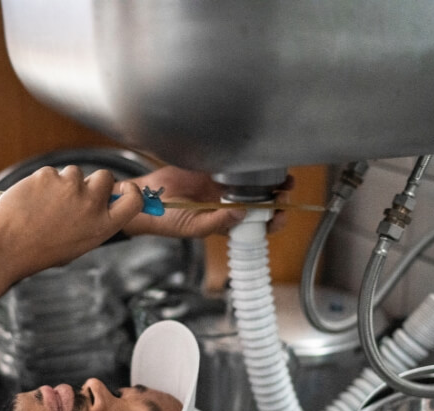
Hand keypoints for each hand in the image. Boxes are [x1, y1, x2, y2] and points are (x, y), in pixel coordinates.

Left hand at [0, 166, 142, 299]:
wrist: (7, 247)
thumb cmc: (41, 251)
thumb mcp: (80, 244)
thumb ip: (96, 223)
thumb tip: (102, 205)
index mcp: (103, 226)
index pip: (134, 200)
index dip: (130, 191)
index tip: (124, 189)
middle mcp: (92, 204)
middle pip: (105, 176)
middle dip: (93, 181)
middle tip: (76, 194)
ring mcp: (70, 187)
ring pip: (74, 173)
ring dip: (64, 183)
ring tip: (47, 204)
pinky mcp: (49, 176)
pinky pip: (51, 173)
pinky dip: (43, 183)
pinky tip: (33, 200)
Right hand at [119, 166, 290, 237]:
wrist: (148, 198)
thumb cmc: (169, 220)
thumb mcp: (195, 227)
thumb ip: (219, 222)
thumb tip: (243, 213)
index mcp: (229, 223)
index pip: (259, 226)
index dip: (274, 221)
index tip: (281, 213)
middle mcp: (231, 205)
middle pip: (264, 203)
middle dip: (279, 199)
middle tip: (285, 192)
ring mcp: (225, 187)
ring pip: (256, 184)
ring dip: (271, 181)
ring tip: (284, 177)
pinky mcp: (216, 170)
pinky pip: (238, 166)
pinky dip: (251, 165)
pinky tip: (260, 161)